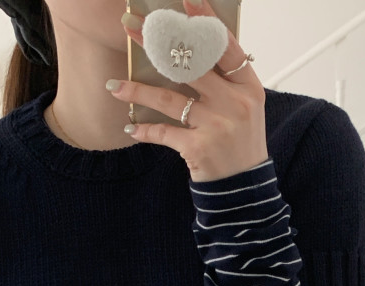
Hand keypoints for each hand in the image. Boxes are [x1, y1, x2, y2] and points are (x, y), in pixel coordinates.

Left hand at [111, 0, 268, 181]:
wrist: (244, 188)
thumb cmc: (241, 144)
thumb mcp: (244, 109)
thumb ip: (225, 82)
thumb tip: (190, 52)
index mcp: (248, 88)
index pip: (226, 46)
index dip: (204, 21)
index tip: (184, 2)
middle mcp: (234, 103)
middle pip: (191, 65)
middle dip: (156, 43)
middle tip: (130, 27)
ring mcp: (216, 126)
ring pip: (170, 98)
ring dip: (138, 90)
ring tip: (115, 84)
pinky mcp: (199, 147)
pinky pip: (164, 132)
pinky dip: (144, 130)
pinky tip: (130, 127)